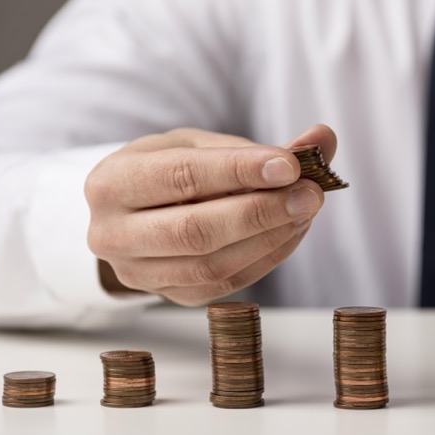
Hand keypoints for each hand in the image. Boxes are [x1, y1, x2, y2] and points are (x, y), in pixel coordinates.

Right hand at [85, 123, 335, 304]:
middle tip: (310, 193)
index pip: (181, 177)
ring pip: (212, 265)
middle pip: (195, 230)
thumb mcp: (201, 145)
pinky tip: (290, 232)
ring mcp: (139, 274)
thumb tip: (323, 138)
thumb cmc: (168, 171)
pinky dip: (266, 258)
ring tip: (305, 210)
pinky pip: (225, 284)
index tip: (290, 165)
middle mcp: (113, 234)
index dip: (239, 171)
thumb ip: (258, 146)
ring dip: (270, 238)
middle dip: (261, 212)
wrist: (136, 213)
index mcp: (112, 182)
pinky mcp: (171, 296)